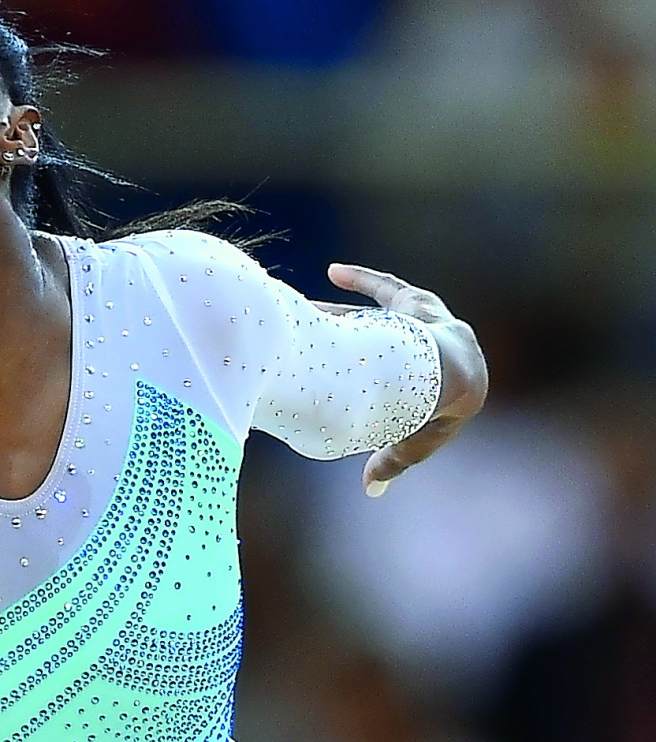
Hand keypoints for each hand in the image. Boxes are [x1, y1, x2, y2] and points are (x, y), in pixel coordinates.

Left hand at [320, 263, 487, 496]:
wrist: (453, 377)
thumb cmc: (431, 414)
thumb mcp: (408, 442)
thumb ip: (391, 460)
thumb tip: (370, 491)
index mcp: (434, 389)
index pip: (400, 388)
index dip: (375, 389)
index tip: (346, 386)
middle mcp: (433, 354)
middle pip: (385, 348)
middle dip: (355, 346)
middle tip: (319, 344)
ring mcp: (430, 328)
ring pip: (381, 319)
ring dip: (347, 317)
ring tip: (309, 310)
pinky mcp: (420, 303)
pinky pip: (387, 286)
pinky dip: (362, 279)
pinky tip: (333, 272)